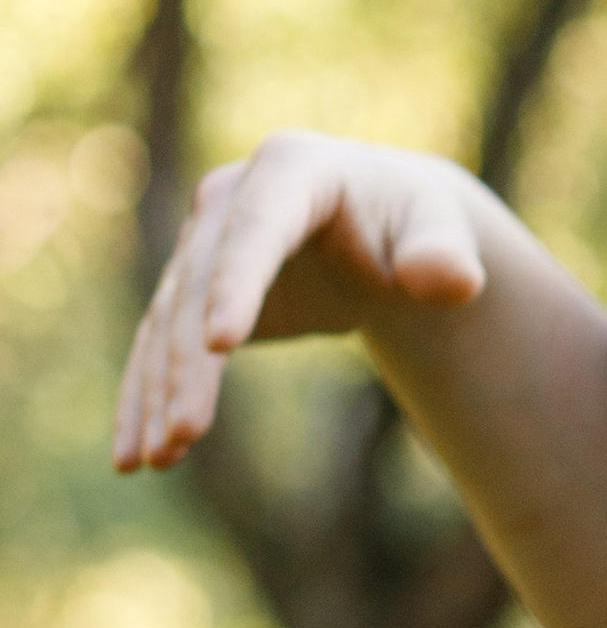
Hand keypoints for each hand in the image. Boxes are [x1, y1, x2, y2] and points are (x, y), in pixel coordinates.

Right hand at [114, 132, 489, 471]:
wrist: (388, 233)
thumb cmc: (418, 226)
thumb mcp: (442, 234)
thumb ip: (444, 256)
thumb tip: (449, 280)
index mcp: (293, 168)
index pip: (258, 228)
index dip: (237, 282)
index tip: (223, 344)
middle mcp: (231, 197)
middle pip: (200, 285)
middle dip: (188, 363)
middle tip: (185, 434)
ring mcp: (204, 243)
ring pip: (169, 323)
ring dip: (157, 392)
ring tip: (155, 460)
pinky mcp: (192, 291)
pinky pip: (161, 346)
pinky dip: (146, 398)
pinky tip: (137, 454)